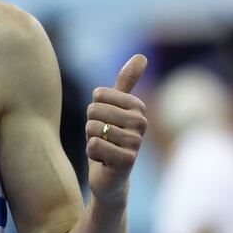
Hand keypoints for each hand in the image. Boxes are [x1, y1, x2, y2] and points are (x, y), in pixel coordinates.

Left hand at [86, 54, 147, 206]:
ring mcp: (136, 142)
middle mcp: (141, 122)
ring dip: (91, 141)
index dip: (94, 110)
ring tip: (104, 149)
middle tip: (103, 138)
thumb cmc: (110, 138)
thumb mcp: (115, 108)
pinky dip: (92, 154)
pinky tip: (104, 161)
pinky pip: (94, 145)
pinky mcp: (128, 160)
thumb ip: (126, 82)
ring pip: (93, 128)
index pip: (98, 94)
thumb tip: (141, 56)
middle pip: (93, 110)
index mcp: (137, 106)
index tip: (106, 122)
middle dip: (91, 126)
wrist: (110, 176)